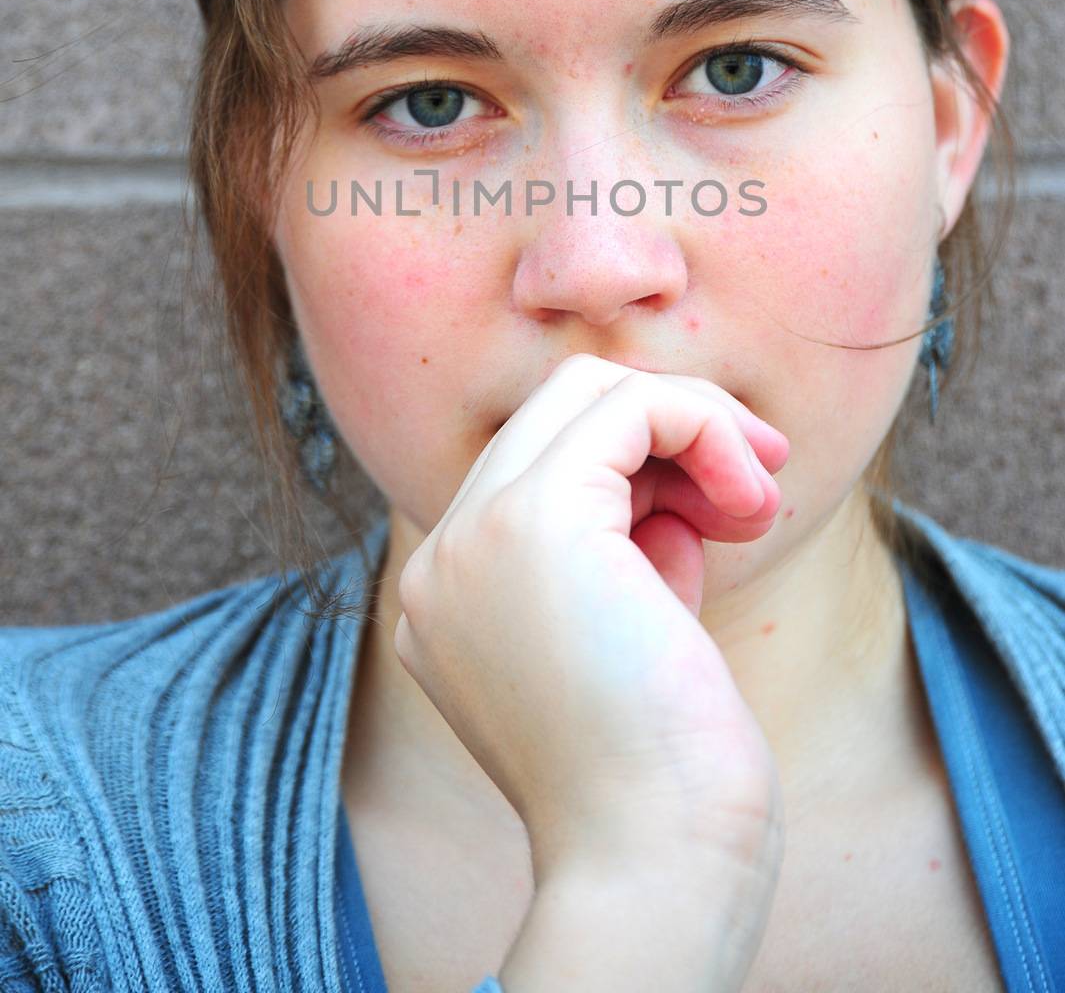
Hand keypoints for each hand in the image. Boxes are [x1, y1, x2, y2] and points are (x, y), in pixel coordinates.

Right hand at [393, 353, 788, 891]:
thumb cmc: (665, 774)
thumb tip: (678, 473)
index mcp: (450, 595)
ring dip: (695, 423)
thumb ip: (631, 546)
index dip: (645, 464)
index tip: (728, 504)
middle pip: (557, 410)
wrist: (654, 868)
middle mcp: (441, 559)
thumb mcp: (632, 633)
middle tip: (757, 478)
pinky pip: (629, 407)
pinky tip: (748, 494)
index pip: (539, 465)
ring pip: (588, 390)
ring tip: (757, 500)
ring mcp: (473, 536)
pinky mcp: (532, 520)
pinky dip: (702, 426)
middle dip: (674, 421)